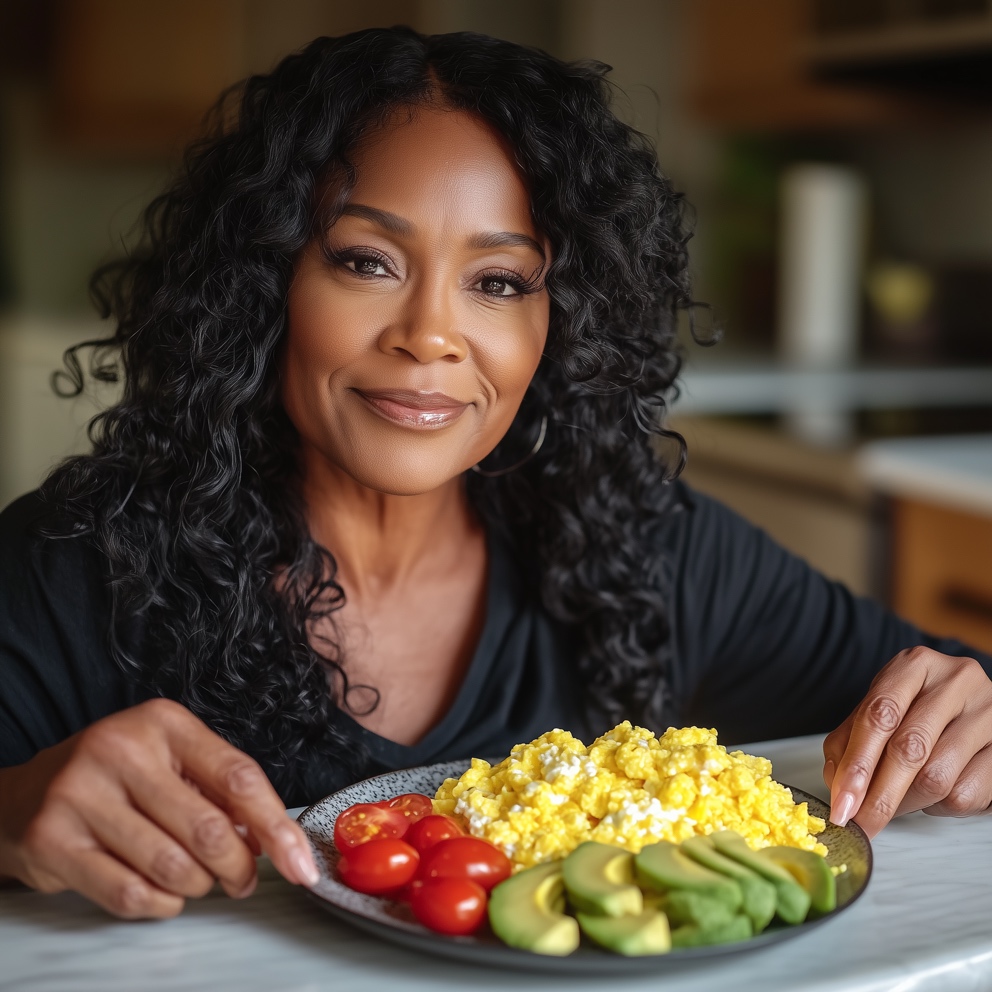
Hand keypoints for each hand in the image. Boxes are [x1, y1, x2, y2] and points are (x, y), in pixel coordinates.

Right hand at [0, 698, 318, 917]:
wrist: (27, 795)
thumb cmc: (118, 778)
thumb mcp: (172, 761)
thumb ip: (220, 791)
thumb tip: (271, 838)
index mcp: (164, 723)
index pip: (238, 777)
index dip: (276, 825)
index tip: (299, 861)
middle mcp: (121, 750)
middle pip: (208, 829)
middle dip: (238, 867)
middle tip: (242, 879)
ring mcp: (82, 794)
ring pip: (172, 866)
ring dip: (199, 886)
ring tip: (198, 880)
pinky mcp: (53, 841)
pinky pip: (130, 894)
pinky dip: (161, 904)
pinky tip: (164, 893)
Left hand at [822, 647, 991, 837]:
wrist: (972, 705)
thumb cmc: (918, 707)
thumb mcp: (881, 708)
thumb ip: (851, 740)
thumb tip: (838, 785)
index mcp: (915, 665)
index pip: (879, 716)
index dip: (857, 763)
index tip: (842, 800)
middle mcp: (955, 681)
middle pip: (909, 749)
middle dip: (878, 794)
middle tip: (860, 821)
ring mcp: (987, 713)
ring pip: (937, 777)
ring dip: (906, 802)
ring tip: (893, 803)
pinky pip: (965, 795)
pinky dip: (938, 807)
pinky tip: (930, 796)